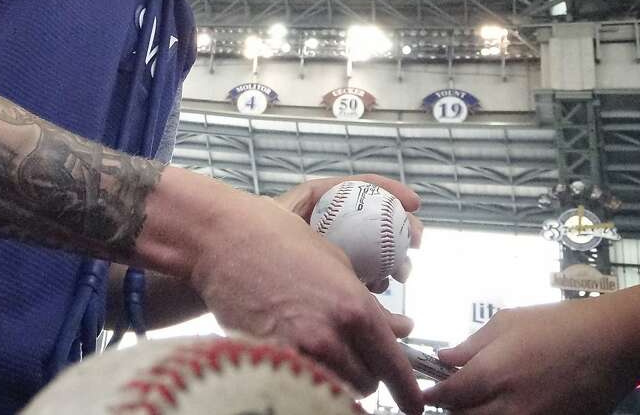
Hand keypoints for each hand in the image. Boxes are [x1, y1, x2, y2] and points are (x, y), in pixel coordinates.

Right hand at [190, 191, 423, 412]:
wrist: (226, 240)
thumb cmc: (281, 241)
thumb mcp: (337, 265)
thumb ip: (370, 306)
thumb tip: (401, 329)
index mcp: (355, 309)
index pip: (394, 368)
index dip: (408, 392)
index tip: (413, 403)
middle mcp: (332, 335)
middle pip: (367, 383)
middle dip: (367, 374)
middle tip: (354, 356)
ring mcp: (299, 350)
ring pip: (337, 389)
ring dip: (338, 378)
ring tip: (324, 355)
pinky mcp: (270, 357)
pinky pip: (303, 383)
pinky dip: (308, 377)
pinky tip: (301, 359)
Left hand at [422, 301, 635, 414]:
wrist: (613, 344)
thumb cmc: (559, 325)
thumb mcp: (506, 324)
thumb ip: (470, 346)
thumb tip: (444, 359)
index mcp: (492, 375)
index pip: (446, 397)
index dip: (432, 394)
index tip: (427, 390)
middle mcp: (509, 407)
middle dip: (453, 408)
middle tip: (452, 395)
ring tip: (478, 399)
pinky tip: (505, 404)